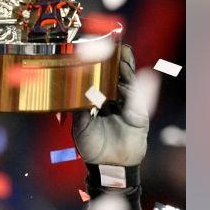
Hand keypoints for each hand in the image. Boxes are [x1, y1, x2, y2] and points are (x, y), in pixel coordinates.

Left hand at [72, 44, 148, 166]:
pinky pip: (135, 98)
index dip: (100, 63)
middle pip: (118, 74)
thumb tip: (70, 91)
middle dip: (117, 59)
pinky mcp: (139, 114)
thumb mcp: (80, 126)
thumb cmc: (93, 147)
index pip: (101, 77)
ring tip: (122, 54)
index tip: (96, 48)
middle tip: (114, 43)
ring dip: (125, 68)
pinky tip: (124, 80)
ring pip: (128, 81)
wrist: (109, 166)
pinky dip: (130, 88)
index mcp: (100, 99)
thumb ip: (78, 108)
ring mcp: (128, 105)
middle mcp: (115, 99)